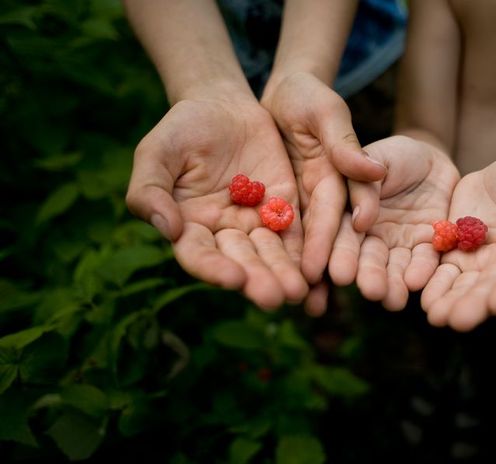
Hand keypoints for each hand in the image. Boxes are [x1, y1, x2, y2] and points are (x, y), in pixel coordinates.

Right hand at [126, 96, 307, 308]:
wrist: (221, 105)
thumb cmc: (180, 129)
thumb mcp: (156, 153)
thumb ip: (150, 190)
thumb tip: (168, 229)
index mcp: (189, 227)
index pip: (199, 255)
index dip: (214, 268)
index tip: (233, 277)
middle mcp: (224, 233)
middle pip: (241, 261)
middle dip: (258, 279)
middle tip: (275, 297)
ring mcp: (256, 222)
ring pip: (271, 253)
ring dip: (284, 272)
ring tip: (298, 291)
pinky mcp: (284, 208)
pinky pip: (296, 231)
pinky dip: (306, 249)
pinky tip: (317, 267)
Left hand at [261, 72, 386, 290]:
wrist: (275, 96)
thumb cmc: (306, 96)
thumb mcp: (326, 111)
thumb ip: (345, 143)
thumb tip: (375, 172)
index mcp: (341, 176)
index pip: (344, 209)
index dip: (345, 237)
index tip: (346, 267)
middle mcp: (327, 198)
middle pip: (332, 236)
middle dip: (335, 266)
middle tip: (333, 301)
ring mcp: (305, 207)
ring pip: (306, 245)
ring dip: (309, 277)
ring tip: (310, 309)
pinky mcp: (280, 210)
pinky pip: (280, 239)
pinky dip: (281, 262)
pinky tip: (281, 290)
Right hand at [328, 135, 459, 309]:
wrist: (433, 160)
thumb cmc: (397, 155)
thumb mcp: (378, 159)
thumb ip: (364, 185)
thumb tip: (360, 221)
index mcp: (346, 213)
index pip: (337, 234)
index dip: (333, 253)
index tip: (332, 273)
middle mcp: (368, 235)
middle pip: (364, 257)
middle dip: (367, 275)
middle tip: (369, 290)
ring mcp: (396, 244)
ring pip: (391, 267)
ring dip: (392, 284)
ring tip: (392, 299)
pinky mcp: (425, 247)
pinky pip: (423, 262)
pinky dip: (421, 272)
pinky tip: (417, 283)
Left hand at [422, 150, 495, 330]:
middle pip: (489, 287)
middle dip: (473, 303)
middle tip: (456, 320)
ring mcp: (478, 260)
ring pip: (462, 284)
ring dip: (448, 300)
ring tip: (433, 315)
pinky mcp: (453, 252)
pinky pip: (439, 269)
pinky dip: (429, 280)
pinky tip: (416, 292)